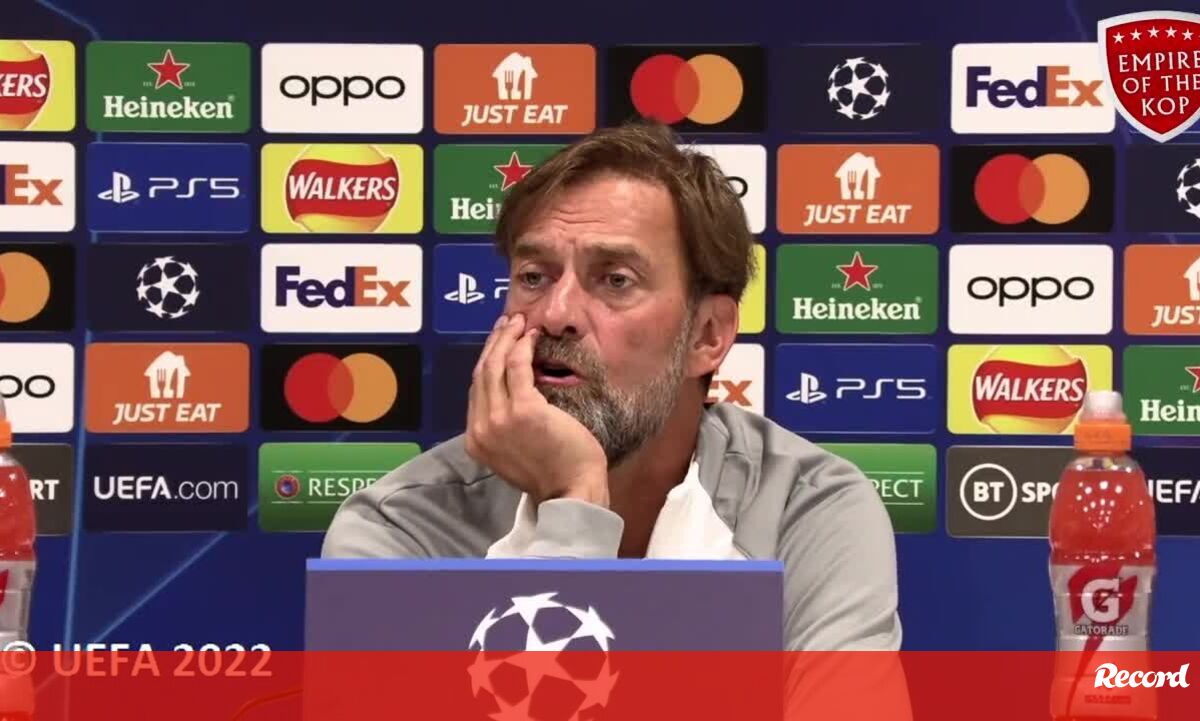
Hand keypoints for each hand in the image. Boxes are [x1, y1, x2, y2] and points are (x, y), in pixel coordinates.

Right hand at [465, 313, 609, 506]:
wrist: (571, 490)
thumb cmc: (553, 472)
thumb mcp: (514, 452)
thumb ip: (504, 427)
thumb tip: (508, 397)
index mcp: (477, 441)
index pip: (476, 391)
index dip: (486, 361)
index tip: (497, 344)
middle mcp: (481, 429)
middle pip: (481, 373)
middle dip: (493, 344)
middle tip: (506, 324)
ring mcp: (499, 419)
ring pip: (495, 366)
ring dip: (506, 339)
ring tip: (518, 323)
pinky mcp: (523, 409)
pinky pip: (517, 367)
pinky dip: (523, 347)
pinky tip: (531, 336)